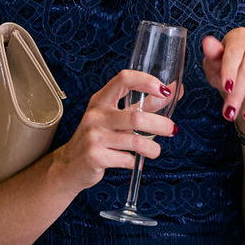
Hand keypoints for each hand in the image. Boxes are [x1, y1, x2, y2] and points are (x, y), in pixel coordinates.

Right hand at [50, 69, 175, 190]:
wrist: (69, 165)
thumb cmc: (98, 137)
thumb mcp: (116, 117)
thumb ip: (145, 104)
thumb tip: (174, 90)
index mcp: (101, 100)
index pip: (124, 79)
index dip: (146, 81)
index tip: (164, 90)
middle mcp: (96, 115)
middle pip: (136, 116)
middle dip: (160, 124)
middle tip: (172, 129)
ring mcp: (94, 136)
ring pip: (135, 141)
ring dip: (152, 148)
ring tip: (155, 150)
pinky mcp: (95, 156)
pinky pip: (126, 160)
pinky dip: (135, 162)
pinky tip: (132, 161)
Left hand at [202, 28, 244, 135]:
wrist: (242, 83)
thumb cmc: (225, 71)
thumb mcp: (214, 65)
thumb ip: (212, 55)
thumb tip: (207, 42)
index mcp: (239, 37)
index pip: (234, 51)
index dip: (229, 70)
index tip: (225, 87)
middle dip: (238, 93)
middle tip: (229, 112)